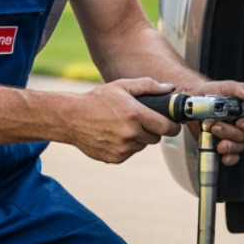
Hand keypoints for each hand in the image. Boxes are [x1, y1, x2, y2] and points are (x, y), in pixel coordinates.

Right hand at [64, 78, 180, 163]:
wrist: (71, 118)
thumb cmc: (97, 99)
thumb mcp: (122, 86)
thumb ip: (148, 86)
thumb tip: (170, 89)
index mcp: (135, 115)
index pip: (167, 128)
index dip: (172, 126)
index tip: (171, 124)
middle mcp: (130, 134)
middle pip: (156, 138)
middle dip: (152, 130)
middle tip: (140, 120)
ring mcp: (122, 148)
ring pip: (142, 146)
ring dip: (138, 138)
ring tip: (122, 126)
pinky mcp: (115, 158)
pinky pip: (129, 153)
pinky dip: (126, 146)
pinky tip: (113, 135)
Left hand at [191, 80, 243, 166]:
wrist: (192, 100)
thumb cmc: (212, 93)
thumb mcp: (226, 87)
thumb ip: (239, 89)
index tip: (241, 122)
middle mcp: (243, 126)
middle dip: (231, 132)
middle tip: (217, 125)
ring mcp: (232, 137)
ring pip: (238, 147)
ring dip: (227, 143)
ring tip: (213, 132)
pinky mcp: (221, 145)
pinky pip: (231, 156)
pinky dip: (228, 157)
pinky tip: (221, 153)